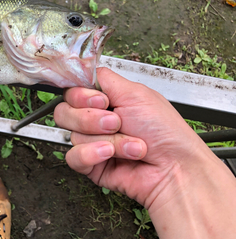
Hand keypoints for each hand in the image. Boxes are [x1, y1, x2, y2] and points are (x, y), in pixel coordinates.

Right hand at [53, 67, 212, 209]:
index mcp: (106, 100)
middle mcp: (96, 120)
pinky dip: (93, 154)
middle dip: (90, 118)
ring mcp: (92, 142)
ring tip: (128, 143)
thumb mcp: (135, 93)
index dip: (81, 96)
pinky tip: (110, 155)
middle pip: (64, 111)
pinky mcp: (91, 164)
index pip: (72, 91)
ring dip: (105, 139)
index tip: (102, 101)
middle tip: (117, 122)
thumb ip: (103, 78)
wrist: (174, 168)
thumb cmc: (166, 132)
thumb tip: (82, 70)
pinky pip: (73, 156)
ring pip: (72, 134)